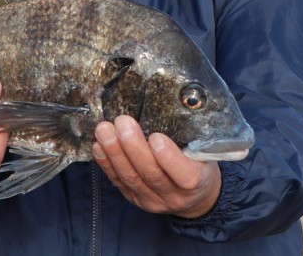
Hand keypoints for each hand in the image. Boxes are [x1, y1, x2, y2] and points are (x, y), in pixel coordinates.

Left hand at [92, 115, 221, 218]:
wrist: (196, 196)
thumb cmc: (200, 163)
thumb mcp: (204, 151)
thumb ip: (190, 136)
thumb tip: (172, 102)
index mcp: (197, 182)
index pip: (185, 175)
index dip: (169, 157)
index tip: (156, 136)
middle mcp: (174, 196)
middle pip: (151, 173)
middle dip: (133, 147)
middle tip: (122, 122)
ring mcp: (152, 200)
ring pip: (131, 178)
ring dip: (114, 152)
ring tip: (104, 130)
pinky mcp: (134, 199)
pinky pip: (118, 182)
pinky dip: (106, 164)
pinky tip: (98, 146)